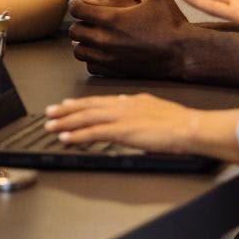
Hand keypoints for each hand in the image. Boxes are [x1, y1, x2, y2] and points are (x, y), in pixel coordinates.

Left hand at [44, 93, 199, 153]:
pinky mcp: (122, 131)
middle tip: (49, 112)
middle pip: (88, 106)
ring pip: (86, 118)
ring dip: (66, 122)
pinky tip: (66, 138)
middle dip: (66, 110)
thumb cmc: (179, 122)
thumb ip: (138, 108)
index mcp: (131, 100)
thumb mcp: (155, 108)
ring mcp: (121, 117)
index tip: (67, 103)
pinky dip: (77, 135)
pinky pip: (93, 133)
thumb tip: (128, 104)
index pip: (99, 100)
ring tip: (51, 126)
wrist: (189, 127)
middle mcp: (123, 105)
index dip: (80, 103)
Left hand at [68, 0, 189, 76]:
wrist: (183, 53)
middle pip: (74, 31)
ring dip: (82, 42)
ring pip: (78, 51)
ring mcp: (109, 58)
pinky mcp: (115, 71)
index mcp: (111, 18)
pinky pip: (90, 66)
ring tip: (91, 36)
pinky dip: (91, 58)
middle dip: (79, 22)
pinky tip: (100, 52)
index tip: (80, 3)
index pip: (77, 10)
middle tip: (87, 19)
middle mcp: (105, 39)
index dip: (75, 4)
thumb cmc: (171, 22)